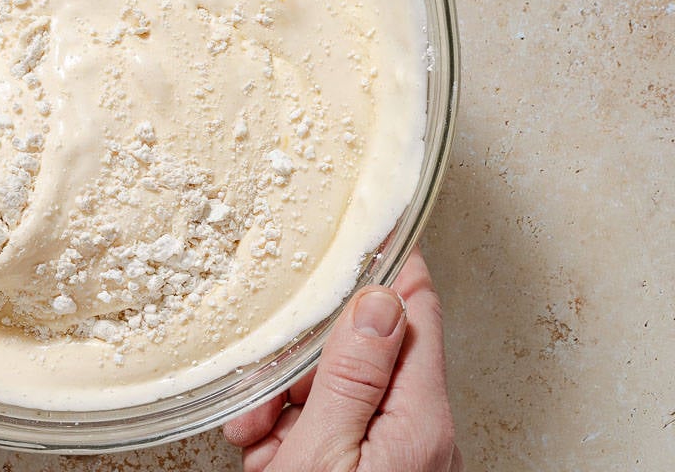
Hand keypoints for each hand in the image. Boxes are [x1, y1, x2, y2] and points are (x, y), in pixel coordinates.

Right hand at [224, 248, 462, 471]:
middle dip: (303, 362)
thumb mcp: (321, 455)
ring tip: (255, 436)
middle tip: (263, 386)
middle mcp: (419, 434)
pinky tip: (266, 454)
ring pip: (336, 392)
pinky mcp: (373, 469)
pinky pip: (330, 428)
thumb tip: (378, 300)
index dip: (389, 267)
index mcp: (419, 421)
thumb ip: (351, 378)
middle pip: (362, 354)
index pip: (417, 313)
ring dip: (284, 406)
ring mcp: (396, 453)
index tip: (365, 228)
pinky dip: (288, 435)